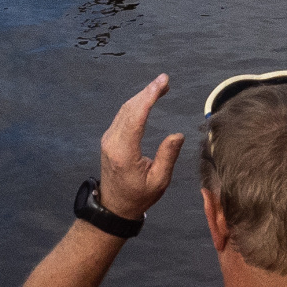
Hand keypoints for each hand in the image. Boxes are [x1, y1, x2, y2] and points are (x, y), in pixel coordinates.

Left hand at [97, 75, 184, 222]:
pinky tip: (147, 99)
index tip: (162, 83)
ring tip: (160, 86)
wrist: (114, 206)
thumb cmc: (138, 196)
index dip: (149, 96)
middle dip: (147, 91)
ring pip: (124, 110)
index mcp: (124, 151)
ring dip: (142, 96)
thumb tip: (177, 134)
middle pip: (129, 109)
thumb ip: (167, 156)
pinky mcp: (109, 138)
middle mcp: (113, 141)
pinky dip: (136, 104)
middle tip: (165, 80)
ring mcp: (108, 138)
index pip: (136, 116)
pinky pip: (122, 116)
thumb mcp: (159, 181)